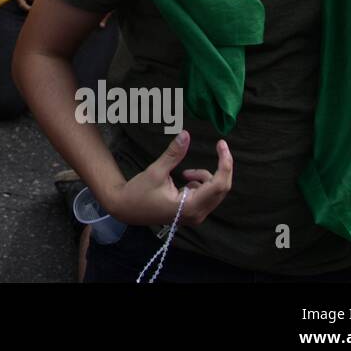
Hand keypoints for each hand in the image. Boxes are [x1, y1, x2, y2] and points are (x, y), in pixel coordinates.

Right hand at [104, 131, 233, 226]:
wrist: (126, 209)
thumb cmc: (139, 192)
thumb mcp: (156, 171)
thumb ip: (173, 154)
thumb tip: (185, 135)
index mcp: (190, 206)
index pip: (219, 184)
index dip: (224, 163)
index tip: (221, 144)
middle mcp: (197, 214)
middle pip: (221, 188)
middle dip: (219, 167)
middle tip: (218, 146)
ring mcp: (195, 215)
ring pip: (214, 191)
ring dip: (204, 176)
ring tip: (184, 173)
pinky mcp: (192, 213)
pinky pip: (206, 195)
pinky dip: (199, 183)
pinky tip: (184, 181)